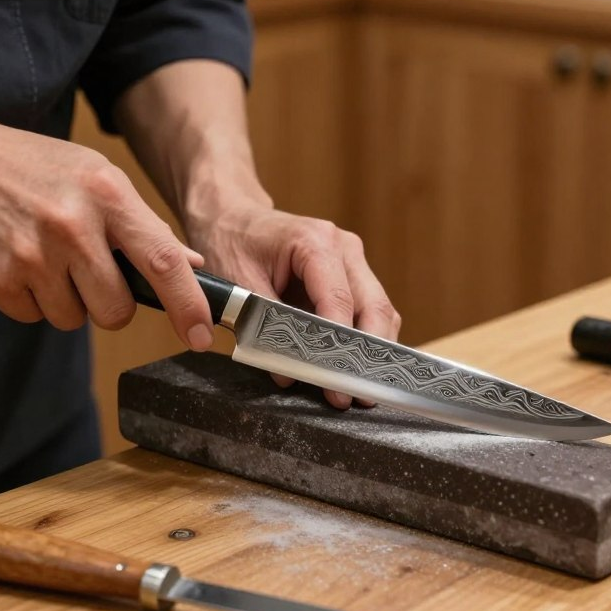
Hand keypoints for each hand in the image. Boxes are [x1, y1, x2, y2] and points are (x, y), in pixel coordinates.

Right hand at [0, 88, 214, 349]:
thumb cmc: (41, 170)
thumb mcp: (102, 179)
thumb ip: (146, 225)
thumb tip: (192, 264)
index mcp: (109, 196)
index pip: (162, 261)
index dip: (188, 305)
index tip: (202, 336)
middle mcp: (72, 226)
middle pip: (116, 310)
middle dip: (110, 304)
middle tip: (89, 271)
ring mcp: (31, 254)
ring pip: (74, 319)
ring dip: (68, 301)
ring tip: (49, 258)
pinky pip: (33, 317)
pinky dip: (32, 300)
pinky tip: (22, 263)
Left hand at [186, 203, 400, 408]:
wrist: (232, 216)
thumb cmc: (232, 242)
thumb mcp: (239, 283)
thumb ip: (265, 326)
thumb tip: (286, 373)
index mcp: (315, 241)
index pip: (340, 301)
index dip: (339, 346)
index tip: (336, 382)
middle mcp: (343, 246)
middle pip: (373, 306)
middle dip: (367, 353)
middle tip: (359, 395)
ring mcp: (352, 258)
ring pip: (379, 309)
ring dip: (371, 348)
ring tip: (359, 387)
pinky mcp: (351, 272)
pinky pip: (368, 308)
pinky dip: (364, 337)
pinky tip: (353, 364)